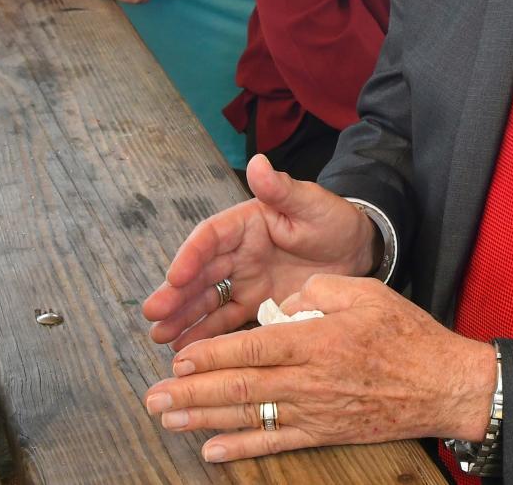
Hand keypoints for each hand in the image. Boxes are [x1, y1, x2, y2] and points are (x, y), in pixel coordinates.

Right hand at [142, 155, 378, 350]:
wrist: (359, 252)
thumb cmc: (333, 220)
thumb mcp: (311, 203)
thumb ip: (282, 189)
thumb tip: (257, 162)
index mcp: (247, 221)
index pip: (210, 236)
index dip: (190, 255)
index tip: (174, 276)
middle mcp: (240, 251)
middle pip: (201, 272)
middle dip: (175, 293)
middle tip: (153, 315)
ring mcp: (246, 279)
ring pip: (207, 298)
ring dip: (183, 317)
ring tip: (160, 338)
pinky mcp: (257, 304)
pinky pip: (228, 320)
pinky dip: (208, 335)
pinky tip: (188, 351)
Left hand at [145, 274, 496, 463]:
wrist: (440, 383)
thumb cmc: (404, 332)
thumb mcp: (364, 291)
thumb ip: (318, 291)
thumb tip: (281, 303)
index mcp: (316, 339)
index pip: (251, 349)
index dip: (211, 355)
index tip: (178, 356)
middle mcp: (309, 379)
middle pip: (239, 388)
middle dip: (191, 392)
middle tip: (154, 397)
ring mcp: (314, 411)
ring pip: (248, 417)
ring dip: (204, 421)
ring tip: (168, 420)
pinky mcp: (323, 431)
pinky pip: (275, 441)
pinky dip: (240, 448)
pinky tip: (211, 451)